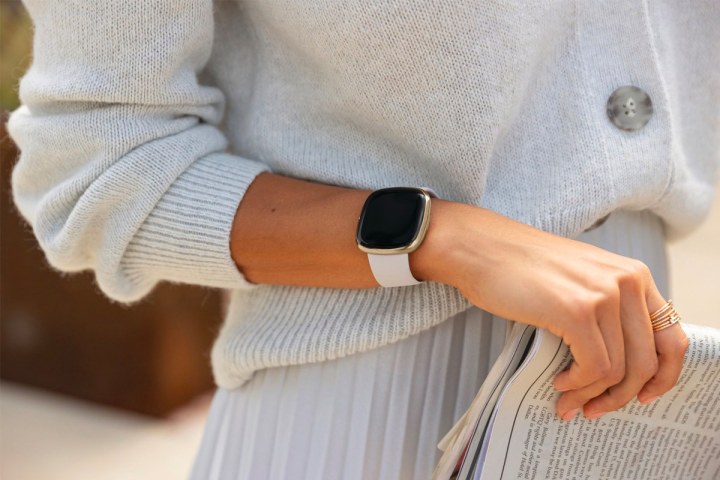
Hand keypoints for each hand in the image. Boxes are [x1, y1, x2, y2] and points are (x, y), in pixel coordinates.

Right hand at [411, 201, 688, 419]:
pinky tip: (558, 383)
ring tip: (568, 402)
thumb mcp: (580, 280)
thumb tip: (617, 367)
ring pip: (618, 370)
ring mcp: (603, 295)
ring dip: (591, 395)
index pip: (672, 338)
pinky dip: (577, 385)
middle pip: (646, 362)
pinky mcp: (576, 311)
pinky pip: (593, 367)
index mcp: (634, 275)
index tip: (643, 396)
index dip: (663, 377)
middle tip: (594, 410)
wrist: (479, 248)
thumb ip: (607, 310)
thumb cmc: (520, 267)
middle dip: (620, 396)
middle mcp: (627, 282)